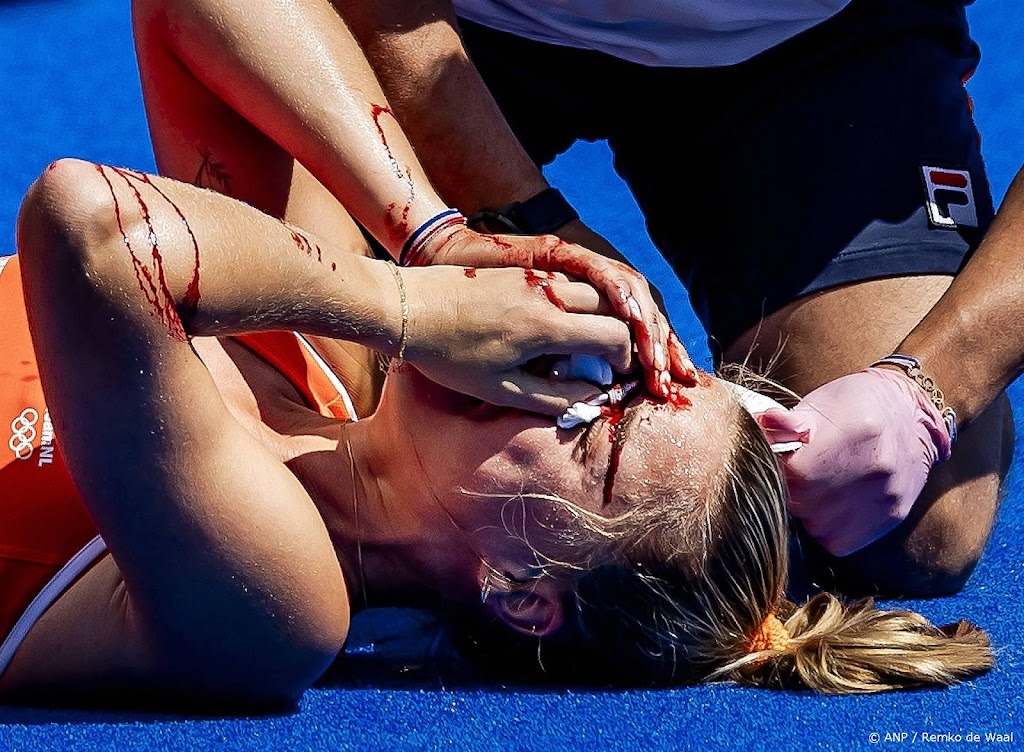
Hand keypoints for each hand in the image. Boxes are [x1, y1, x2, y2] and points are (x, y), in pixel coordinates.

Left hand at [399, 264, 632, 414]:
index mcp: (547, 326)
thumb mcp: (498, 390)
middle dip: (622, 335)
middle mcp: (548, 294)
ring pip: (592, 291)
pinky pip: (566, 283)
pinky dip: (578, 305)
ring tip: (588, 346)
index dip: (625, 359)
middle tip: (610, 362)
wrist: (405, 307)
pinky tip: (558, 328)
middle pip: (613, 308)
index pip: (615, 336)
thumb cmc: (447, 355)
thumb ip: (552, 397)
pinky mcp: (520, 270)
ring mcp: (534, 278)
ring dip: (602, 317)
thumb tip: (592, 397)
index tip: (616, 377)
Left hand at [756, 367, 952, 556]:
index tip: (784, 461)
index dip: (781, 469)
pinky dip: (827, 529)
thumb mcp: (823, 402)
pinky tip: (832, 505)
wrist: (914, 417)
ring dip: (807, 512)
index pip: (795, 472)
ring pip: (817, 527)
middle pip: (804, 503)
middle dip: (791, 491)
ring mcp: (886, 496)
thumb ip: (789, 422)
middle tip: (799, 475)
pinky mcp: (892, 517)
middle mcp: (875, 468)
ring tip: (818, 487)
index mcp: (854, 433)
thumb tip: (758, 426)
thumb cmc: (858, 405)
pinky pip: (839, 542)